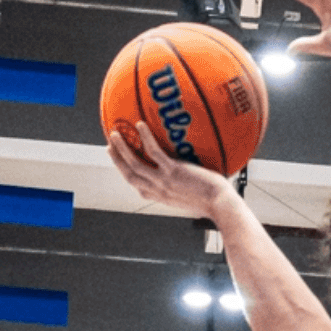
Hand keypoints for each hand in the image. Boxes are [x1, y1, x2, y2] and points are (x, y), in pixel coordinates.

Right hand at [107, 123, 233, 217]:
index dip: (126, 174)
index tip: (120, 164)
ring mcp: (164, 181)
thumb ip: (183, 189)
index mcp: (161, 197)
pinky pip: (154, 152)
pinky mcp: (174, 171)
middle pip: (129, 174)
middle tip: (109, 145)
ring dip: (122, 148)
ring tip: (115, 134)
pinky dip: (145, 138)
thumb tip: (188, 179)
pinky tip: (140, 125)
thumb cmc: (212, 202)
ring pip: (134, 163)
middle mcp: (158, 190)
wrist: (221, 205)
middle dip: (116, 160)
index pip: (138, 187)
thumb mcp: (192, 198)